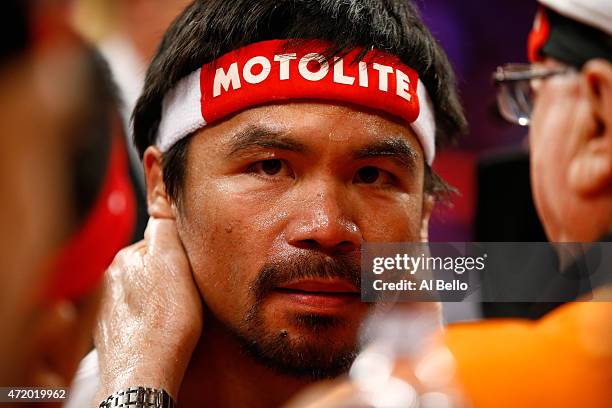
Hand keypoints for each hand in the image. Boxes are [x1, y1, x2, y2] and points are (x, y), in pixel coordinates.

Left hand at [94, 217, 202, 402]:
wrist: (144, 374)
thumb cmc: (164, 324)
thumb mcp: (175, 263)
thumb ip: (166, 226)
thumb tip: (162, 197)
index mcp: (124, 257)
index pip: (157, 238)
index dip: (178, 249)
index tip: (188, 264)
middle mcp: (110, 278)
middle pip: (149, 263)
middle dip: (167, 271)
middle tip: (185, 291)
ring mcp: (108, 305)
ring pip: (142, 288)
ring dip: (157, 294)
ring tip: (174, 312)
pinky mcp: (112, 330)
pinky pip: (136, 312)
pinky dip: (148, 315)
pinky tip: (159, 327)